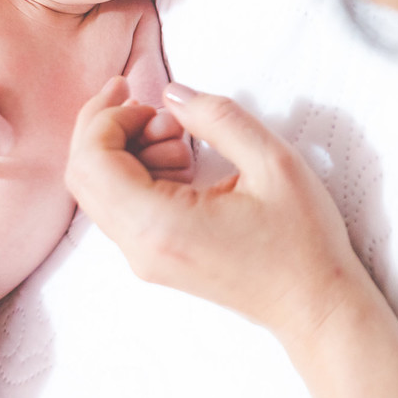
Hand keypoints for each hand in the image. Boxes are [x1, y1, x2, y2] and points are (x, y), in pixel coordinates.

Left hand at [68, 77, 397, 397]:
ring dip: (125, 150)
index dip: (105, 116)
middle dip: (107, 127)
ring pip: (98, 192)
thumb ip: (218, 118)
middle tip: (151, 105)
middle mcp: (140, 248)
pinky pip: (121, 208)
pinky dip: (137, 173)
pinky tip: (182, 162)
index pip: (91, 161)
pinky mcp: (155, 260)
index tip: (142, 94)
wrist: (315, 303)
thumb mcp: (273, 163)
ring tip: (182, 139)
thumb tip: (171, 94)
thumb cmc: (302, 240)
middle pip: (82, 176)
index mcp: (160, 224)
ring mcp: (144, 259)